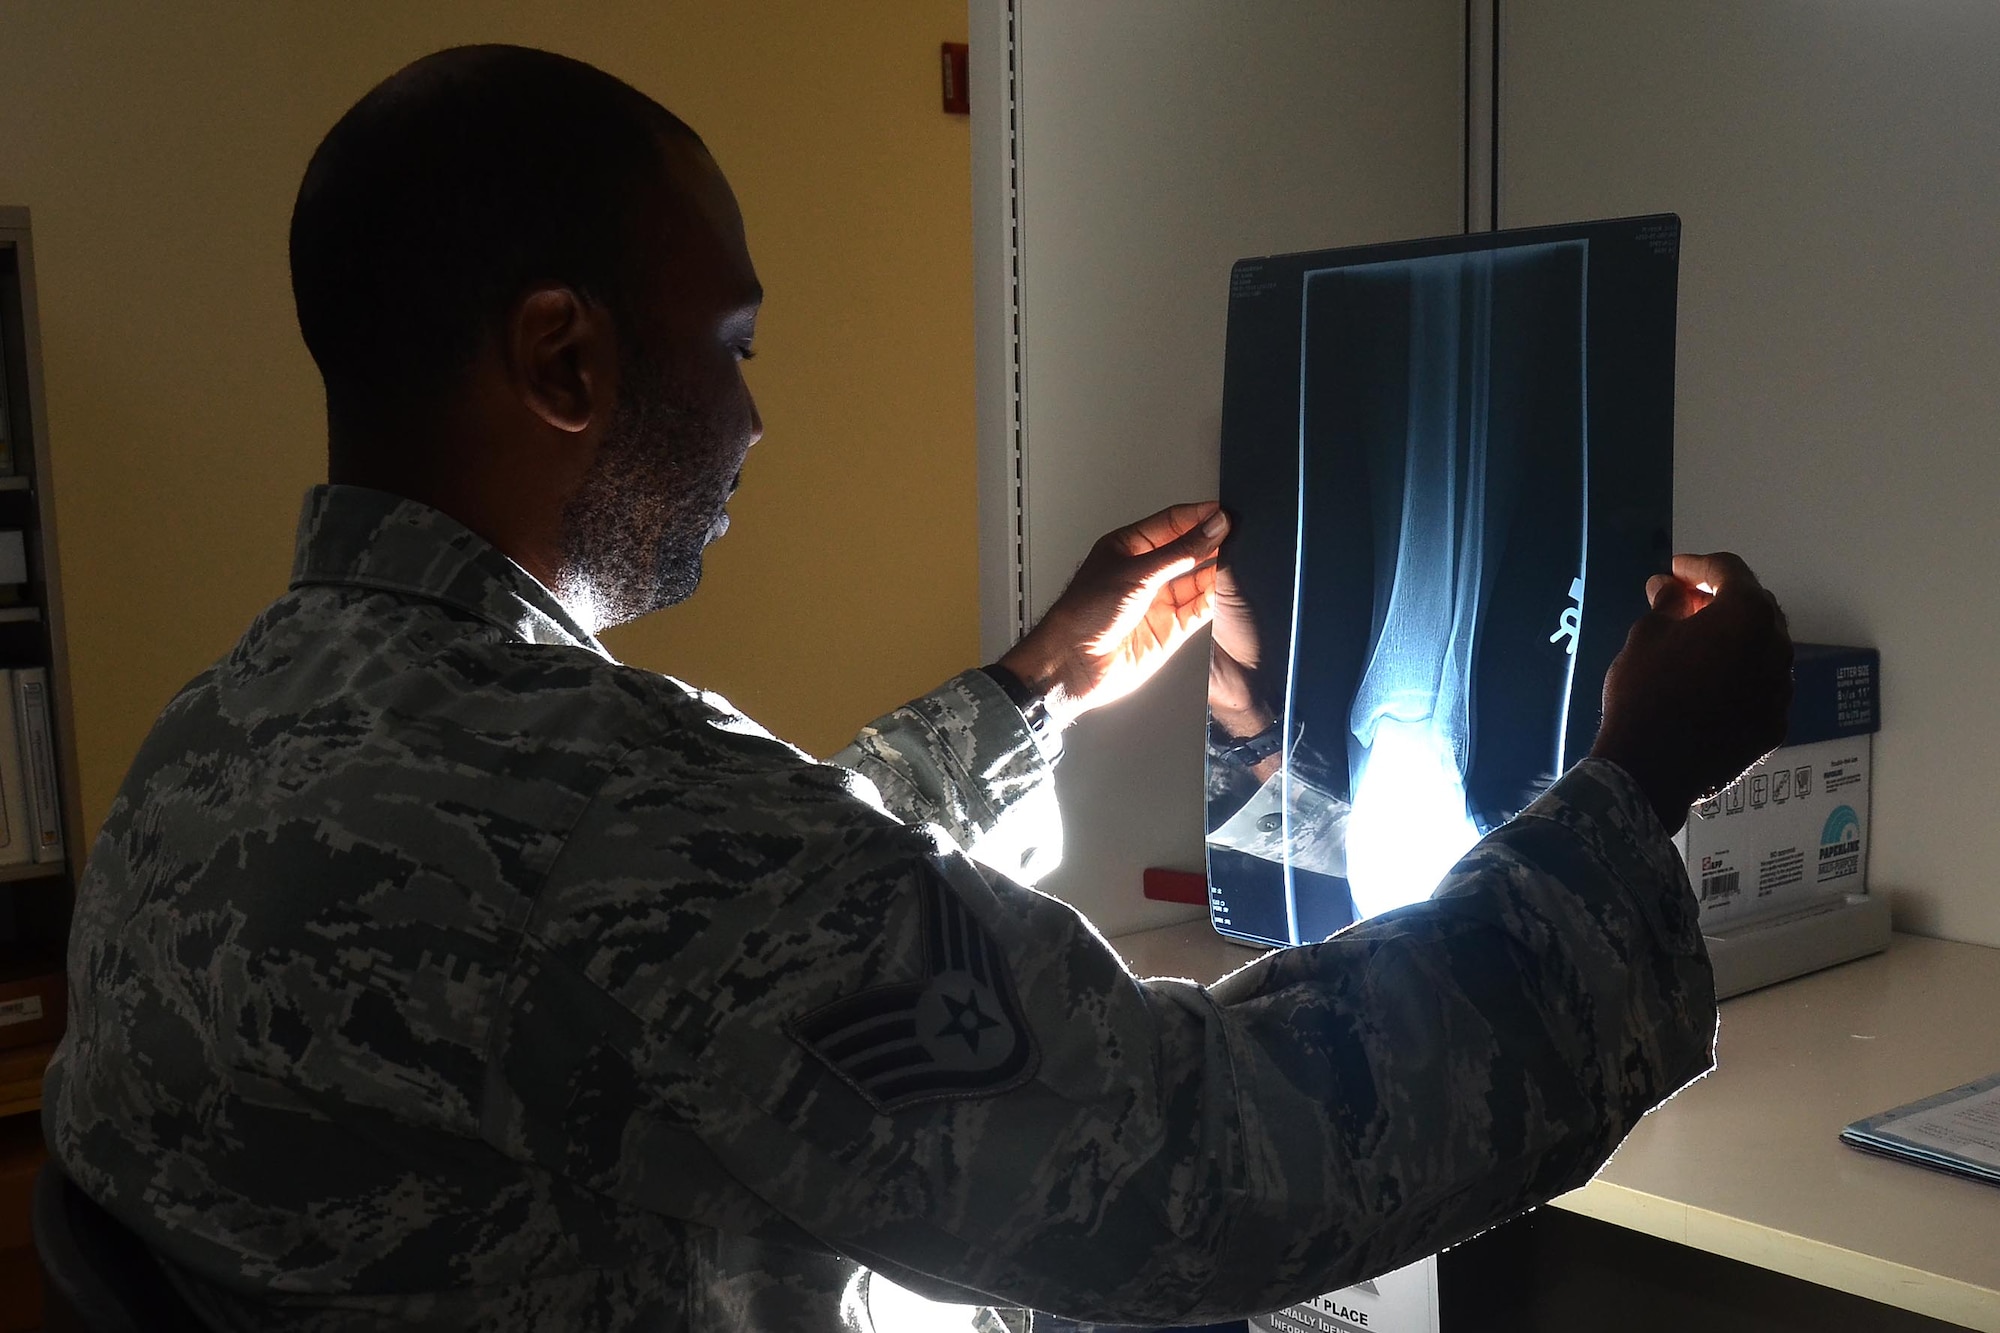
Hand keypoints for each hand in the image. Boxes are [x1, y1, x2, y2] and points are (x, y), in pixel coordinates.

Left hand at [999, 502, 1229, 729]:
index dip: (1199, 516)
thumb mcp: (1136, 572)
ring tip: (1240, 559)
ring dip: (1217, 570)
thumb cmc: (1084, 614)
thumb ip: (1180, 552)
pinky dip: (1215, 599)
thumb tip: (1213, 527)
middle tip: (1240, 533)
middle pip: (1188, 549)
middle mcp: (1145, 571)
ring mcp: (1158, 600)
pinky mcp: (1170, 628)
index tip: (1225, 513)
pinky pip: (1200, 609)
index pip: (1172, 522)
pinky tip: (1229, 589)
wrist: (1073, 664)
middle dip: (1212, 542)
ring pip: (1198, 579)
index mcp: (1128, 546)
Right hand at [1590, 552, 1792, 833]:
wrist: (1651, 768)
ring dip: (1736, 640)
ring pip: (1764, 649)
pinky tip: (1712, 686)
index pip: (1730, 571)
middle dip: (1722, 599)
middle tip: (1687, 604)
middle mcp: (1777, 646)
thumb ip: (1668, 604)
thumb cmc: (1644, 691)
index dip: (1699, 565)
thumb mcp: (1645, 636)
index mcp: (1746, 614)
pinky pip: (1763, 687)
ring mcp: (1781, 689)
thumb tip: (1670, 587)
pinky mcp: (1775, 725)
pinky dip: (1742, 677)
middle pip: (1756, 607)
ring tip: (1700, 647)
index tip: (1674, 570)